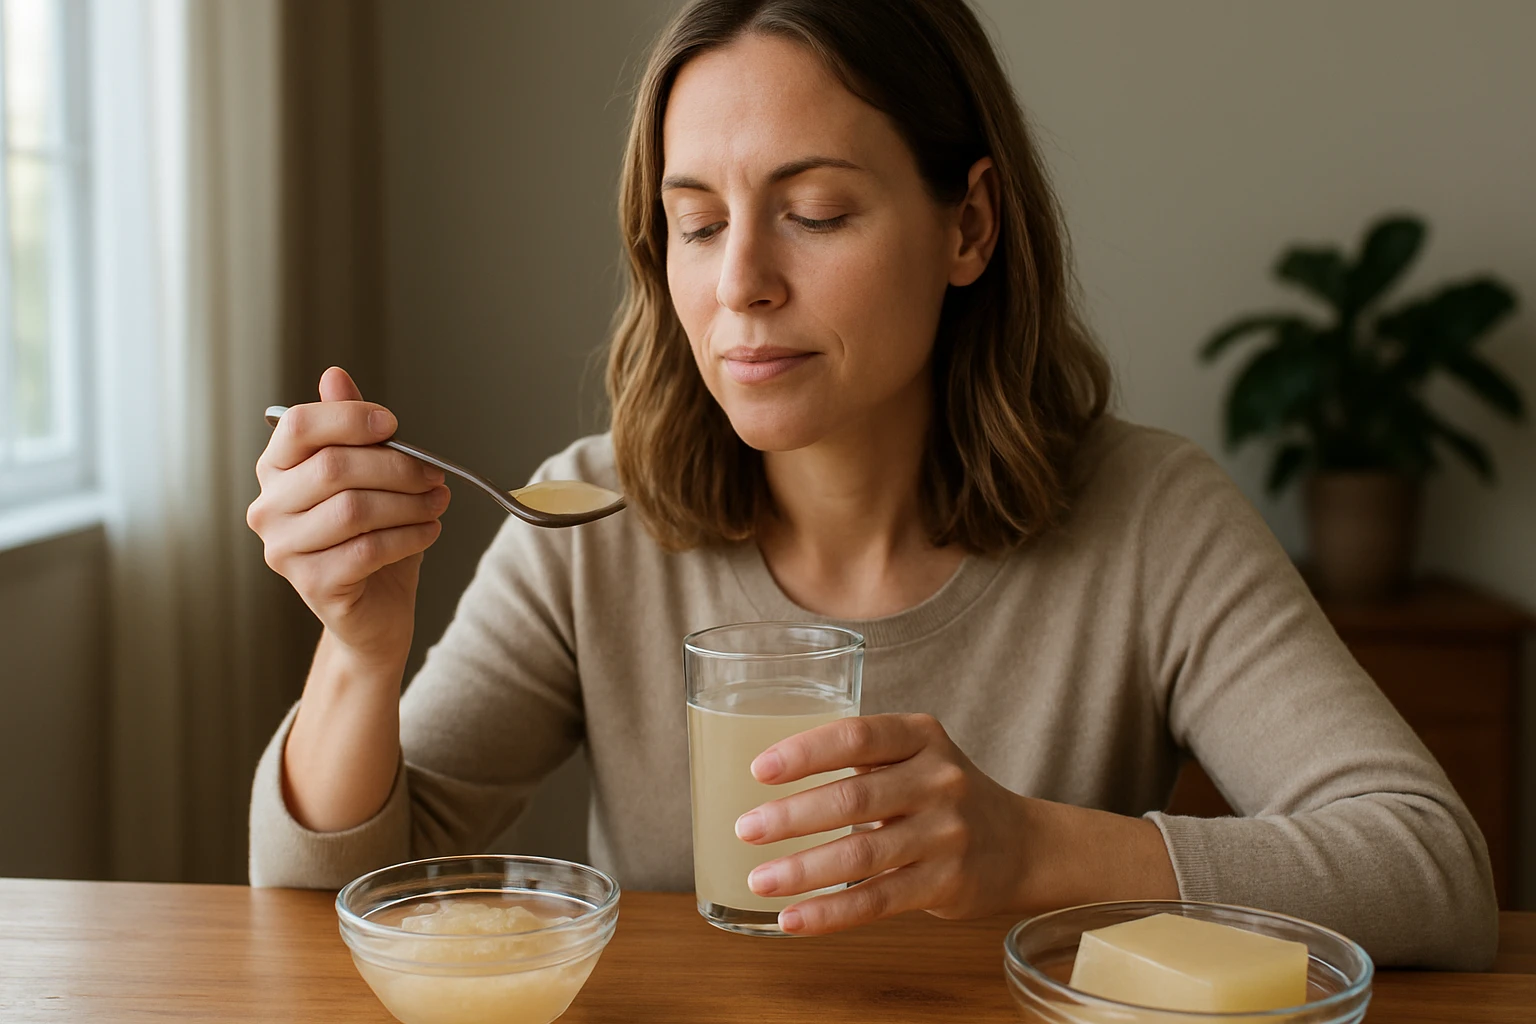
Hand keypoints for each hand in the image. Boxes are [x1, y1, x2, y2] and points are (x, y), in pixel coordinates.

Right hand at [246, 367, 449, 666]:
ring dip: (409, 503)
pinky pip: (368, 550)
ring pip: (354, 510)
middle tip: (434, 475)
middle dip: (397, 466)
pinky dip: (409, 536)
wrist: (375, 609)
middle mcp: (268, 508)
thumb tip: (334, 376)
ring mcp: (284, 550)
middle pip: (334, 467)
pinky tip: (428, 531)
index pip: (298, 425)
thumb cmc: (370, 536)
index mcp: (275, 469)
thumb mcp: (366, 476)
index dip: (349, 418)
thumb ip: (349, 428)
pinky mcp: (312, 584)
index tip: (393, 424)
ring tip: (437, 503)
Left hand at [733, 713, 1032, 934]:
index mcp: (921, 736)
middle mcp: (939, 780)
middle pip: (854, 797)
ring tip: (759, 880)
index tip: (759, 770)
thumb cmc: (941, 794)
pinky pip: (878, 900)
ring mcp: (947, 833)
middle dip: (792, 816)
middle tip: (745, 828)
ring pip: (862, 854)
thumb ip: (859, 759)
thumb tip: (766, 783)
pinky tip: (792, 919)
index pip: (857, 736)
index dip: (805, 752)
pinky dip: (830, 912)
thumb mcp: (914, 756)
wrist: (1018, 844)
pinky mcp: (947, 882)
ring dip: (802, 870)